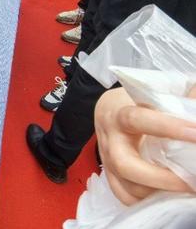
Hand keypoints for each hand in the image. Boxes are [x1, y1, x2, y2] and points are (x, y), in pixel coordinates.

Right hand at [95, 87, 195, 205]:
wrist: (108, 112)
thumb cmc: (135, 102)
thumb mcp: (152, 94)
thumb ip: (178, 97)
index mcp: (119, 113)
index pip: (137, 119)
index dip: (167, 127)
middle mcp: (110, 138)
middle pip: (124, 163)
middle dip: (159, 177)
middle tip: (190, 180)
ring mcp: (107, 160)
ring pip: (125, 186)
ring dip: (158, 192)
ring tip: (185, 188)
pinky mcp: (110, 175)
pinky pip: (124, 196)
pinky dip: (146, 200)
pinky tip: (166, 194)